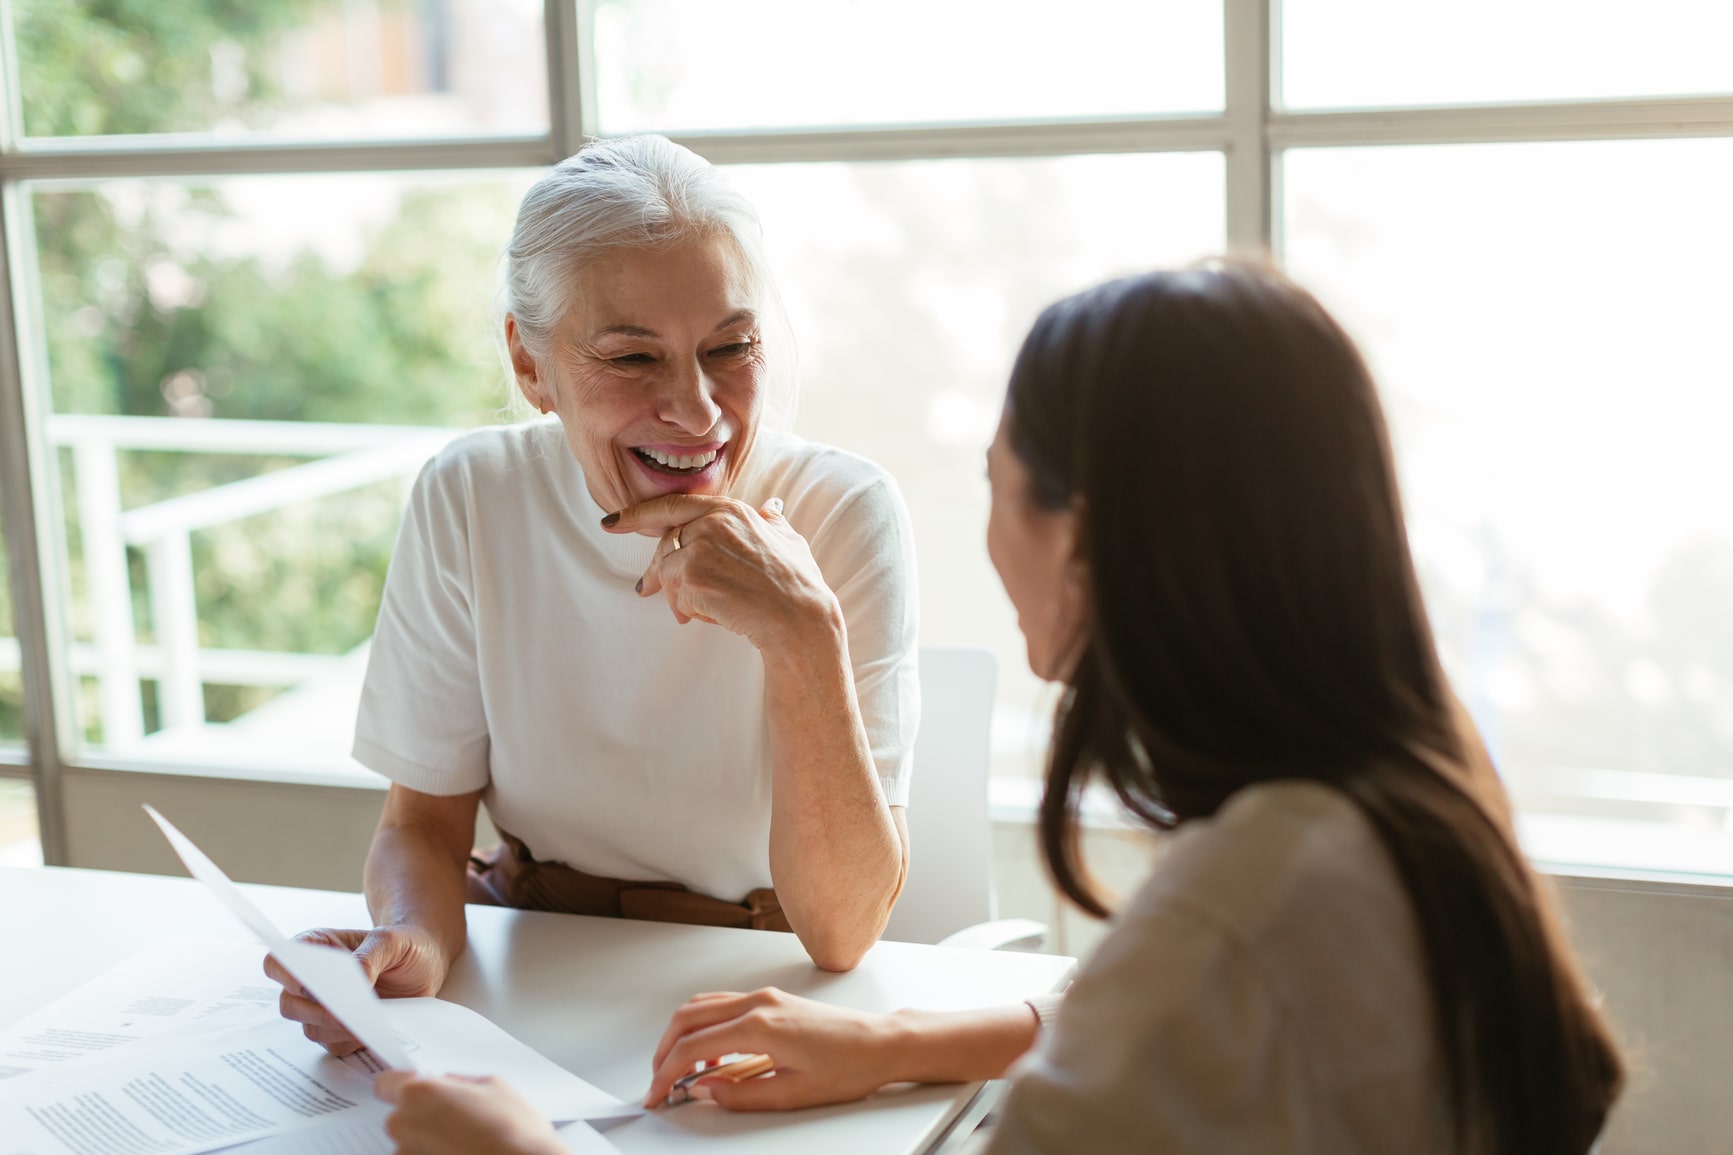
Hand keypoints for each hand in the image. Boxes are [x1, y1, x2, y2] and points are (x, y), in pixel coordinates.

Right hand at [265, 925, 447, 1055]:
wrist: (425, 964)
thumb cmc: (404, 944)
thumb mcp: (392, 939)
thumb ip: (371, 955)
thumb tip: (356, 983)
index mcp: (316, 949)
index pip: (279, 961)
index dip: (285, 974)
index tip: (307, 982)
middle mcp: (314, 982)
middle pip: (289, 1004)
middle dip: (314, 1010)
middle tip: (343, 1011)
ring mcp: (325, 1009)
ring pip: (310, 1029)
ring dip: (334, 1029)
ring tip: (365, 1022)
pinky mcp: (343, 1032)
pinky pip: (335, 1046)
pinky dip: (351, 1042)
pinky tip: (373, 1033)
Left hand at [374, 1071, 563, 1154]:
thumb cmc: (513, 1130)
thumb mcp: (494, 1086)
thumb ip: (460, 1083)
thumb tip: (449, 1087)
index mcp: (420, 1093)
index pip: (386, 1084)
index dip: (401, 1087)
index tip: (413, 1092)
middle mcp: (404, 1125)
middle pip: (400, 1116)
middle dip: (422, 1117)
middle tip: (455, 1121)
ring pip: (411, 1143)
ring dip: (429, 1143)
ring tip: (464, 1144)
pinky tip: (461, 1153)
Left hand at [602, 496, 839, 650]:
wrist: (799, 617)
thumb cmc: (798, 583)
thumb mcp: (789, 539)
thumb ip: (773, 520)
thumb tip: (773, 506)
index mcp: (729, 509)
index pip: (672, 506)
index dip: (637, 514)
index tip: (612, 523)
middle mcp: (711, 522)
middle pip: (665, 545)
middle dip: (653, 571)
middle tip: (644, 589)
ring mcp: (700, 549)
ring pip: (666, 573)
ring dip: (676, 596)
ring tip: (692, 612)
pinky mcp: (693, 578)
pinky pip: (674, 596)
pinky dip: (687, 610)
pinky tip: (708, 617)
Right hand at [643, 987, 901, 1110]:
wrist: (879, 1043)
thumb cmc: (848, 1066)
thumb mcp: (791, 1094)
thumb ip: (741, 1095)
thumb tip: (706, 1091)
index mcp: (759, 1026)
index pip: (693, 1047)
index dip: (667, 1073)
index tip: (657, 1094)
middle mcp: (758, 1003)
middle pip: (688, 1017)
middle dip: (665, 1050)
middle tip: (660, 1082)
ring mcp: (765, 996)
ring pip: (703, 1006)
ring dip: (683, 1036)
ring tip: (682, 1071)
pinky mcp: (772, 999)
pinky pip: (723, 1006)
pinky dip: (705, 1027)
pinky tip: (714, 1057)